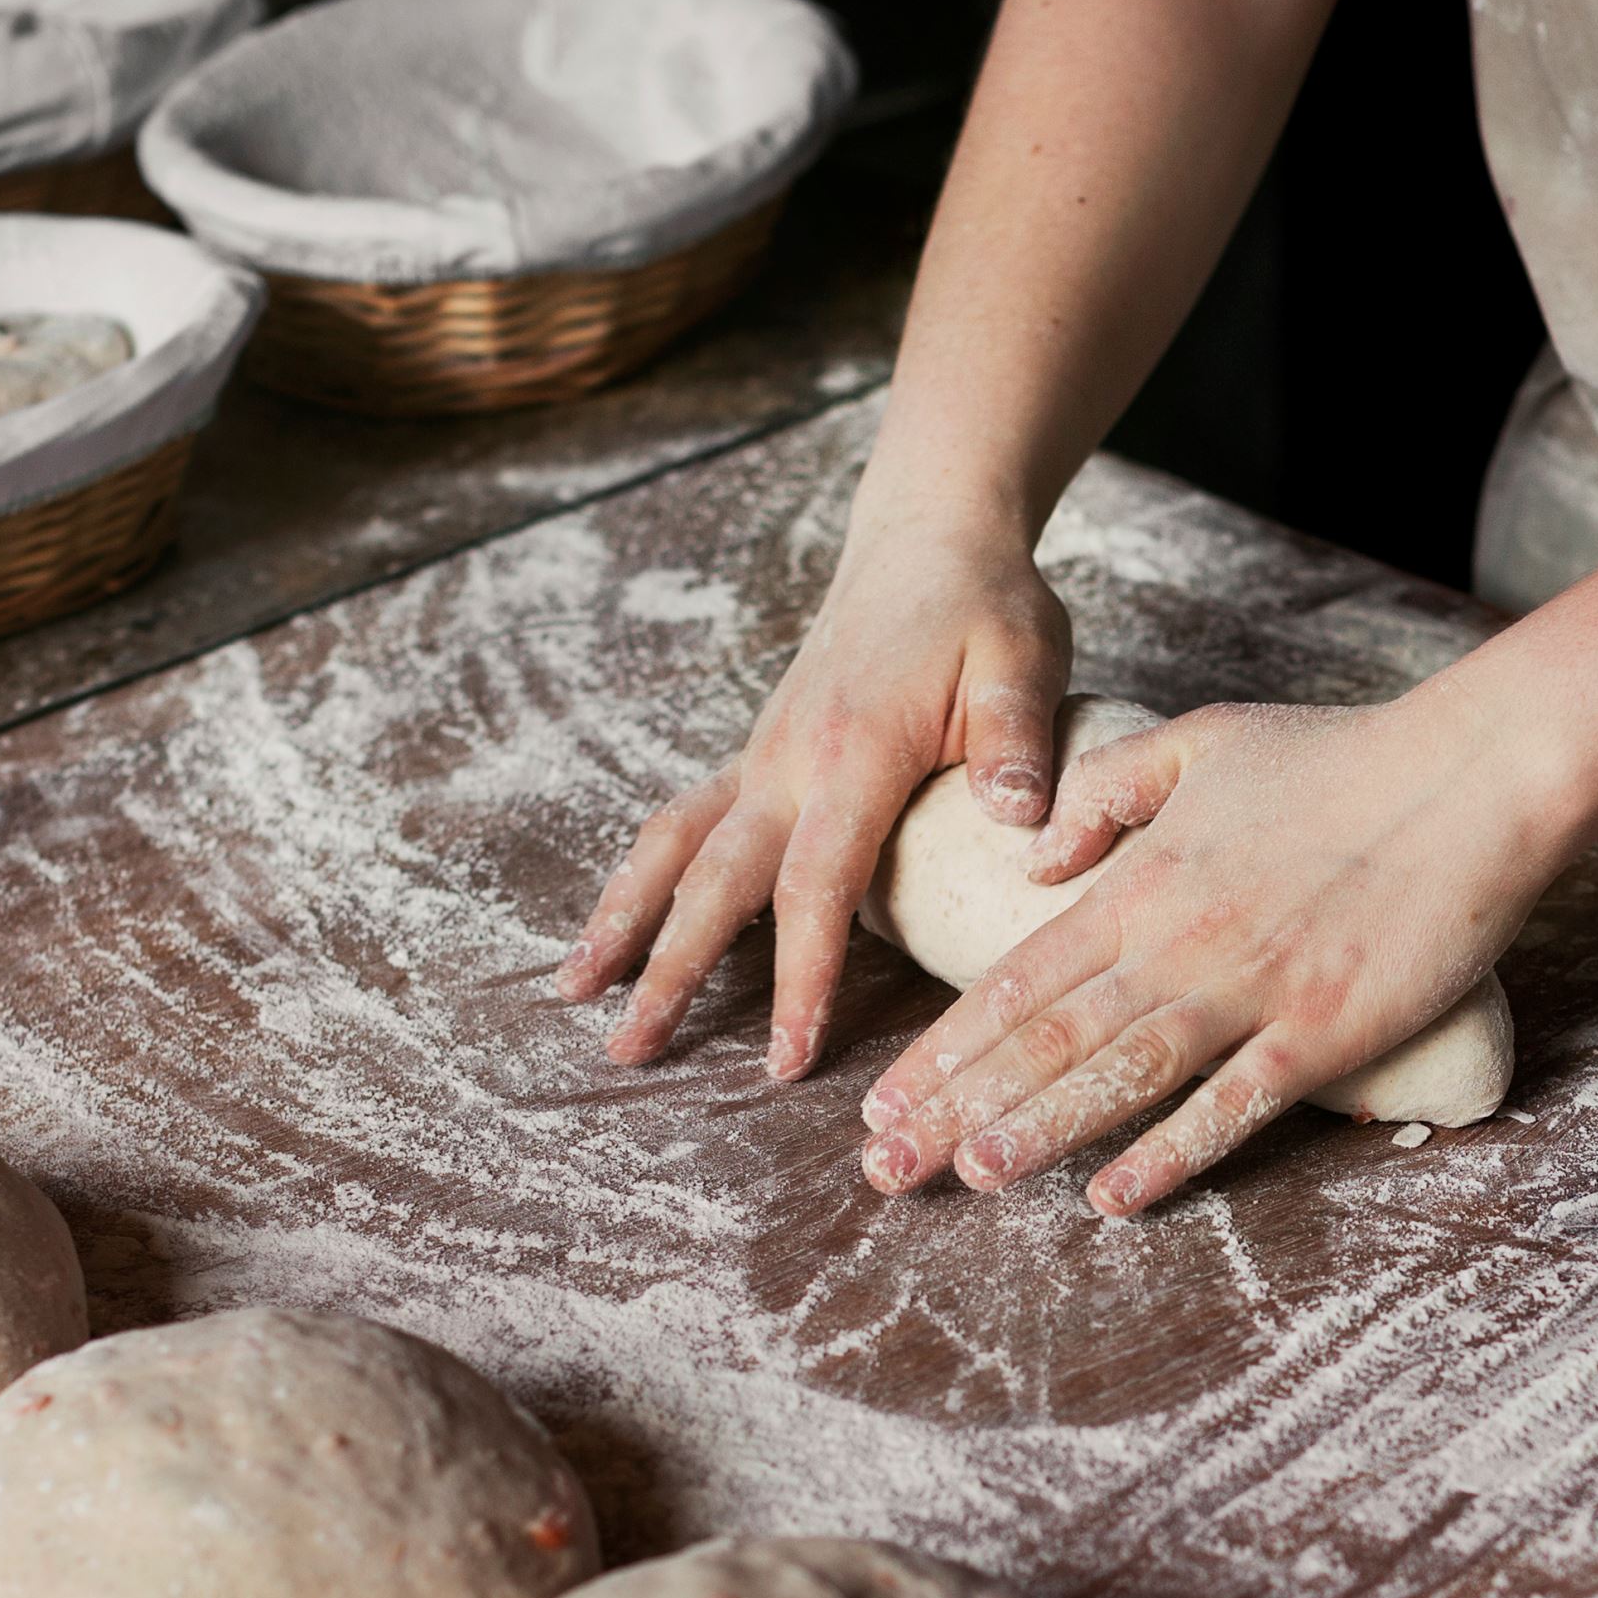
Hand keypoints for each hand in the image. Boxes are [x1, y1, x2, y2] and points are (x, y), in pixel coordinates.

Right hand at [557, 505, 1071, 1080]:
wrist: (928, 538)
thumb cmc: (983, 604)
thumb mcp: (1021, 659)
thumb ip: (1019, 742)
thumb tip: (1023, 826)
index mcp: (852, 750)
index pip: (814, 886)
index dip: (799, 978)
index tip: (785, 1059)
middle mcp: (786, 760)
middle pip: (713, 882)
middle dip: (668, 972)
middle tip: (629, 1054)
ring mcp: (761, 756)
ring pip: (673, 848)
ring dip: (622, 921)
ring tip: (574, 992)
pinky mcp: (757, 754)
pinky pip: (684, 822)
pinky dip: (643, 877)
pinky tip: (616, 926)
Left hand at [857, 696, 1570, 1214]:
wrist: (1473, 771)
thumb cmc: (1341, 756)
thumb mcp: (1203, 742)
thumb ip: (1107, 793)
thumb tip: (1033, 857)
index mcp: (1145, 881)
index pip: (1017, 977)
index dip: (946, 1047)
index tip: (888, 1104)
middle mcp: (1181, 940)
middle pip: (1048, 1036)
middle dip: (961, 1107)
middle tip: (889, 1168)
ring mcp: (1254, 988)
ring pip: (1123, 1071)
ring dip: (1041, 1129)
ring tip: (971, 1177)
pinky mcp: (1327, 1029)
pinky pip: (1235, 1103)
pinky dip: (1172, 1153)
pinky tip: (1114, 1197)